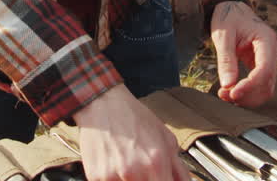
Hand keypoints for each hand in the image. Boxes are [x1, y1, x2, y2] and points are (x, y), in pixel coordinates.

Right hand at [72, 84, 188, 180]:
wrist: (102, 104)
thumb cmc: (134, 118)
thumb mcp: (166, 139)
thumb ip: (179, 169)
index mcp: (156, 163)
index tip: (163, 178)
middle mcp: (134, 172)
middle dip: (149, 180)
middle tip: (145, 170)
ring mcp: (112, 176)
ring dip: (130, 180)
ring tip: (128, 165)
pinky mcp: (96, 177)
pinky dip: (115, 178)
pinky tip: (116, 165)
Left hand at [210, 0, 276, 106]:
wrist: (232, 7)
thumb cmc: (228, 17)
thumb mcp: (223, 35)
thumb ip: (226, 60)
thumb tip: (228, 85)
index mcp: (266, 40)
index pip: (265, 70)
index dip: (250, 86)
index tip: (233, 93)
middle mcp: (272, 51)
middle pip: (267, 83)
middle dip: (247, 94)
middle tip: (224, 95)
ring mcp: (269, 60)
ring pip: (265, 88)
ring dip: (247, 97)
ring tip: (225, 94)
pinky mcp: (262, 65)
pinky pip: (259, 85)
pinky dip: (247, 92)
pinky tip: (231, 91)